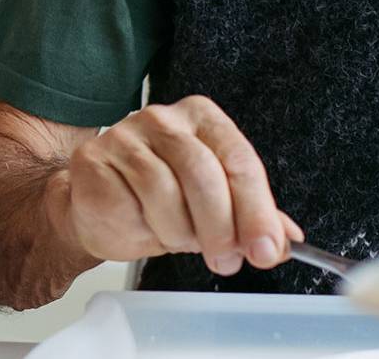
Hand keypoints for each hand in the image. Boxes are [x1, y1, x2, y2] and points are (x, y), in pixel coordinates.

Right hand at [62, 95, 302, 274]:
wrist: (99, 210)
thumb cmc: (159, 203)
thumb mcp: (214, 208)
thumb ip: (250, 217)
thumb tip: (286, 240)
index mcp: (201, 118)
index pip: (238, 159)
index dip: (256, 210)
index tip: (265, 249)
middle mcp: (162, 118)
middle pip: (202, 173)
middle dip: (220, 227)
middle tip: (226, 260)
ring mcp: (123, 136)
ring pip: (163, 192)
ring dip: (179, 232)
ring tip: (178, 240)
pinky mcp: (92, 160)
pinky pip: (127, 204)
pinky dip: (142, 229)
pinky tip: (142, 227)